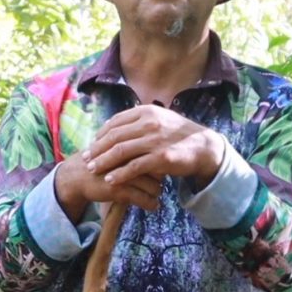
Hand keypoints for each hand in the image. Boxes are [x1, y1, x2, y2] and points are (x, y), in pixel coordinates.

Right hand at [54, 152, 162, 221]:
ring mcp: (123, 174)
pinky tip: (154, 206)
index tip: (164, 168)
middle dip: (162, 177)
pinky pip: (142, 198)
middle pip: (157, 169)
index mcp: (129, 145)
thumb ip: (133, 146)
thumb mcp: (116, 146)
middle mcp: (128, 159)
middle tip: (163, 182)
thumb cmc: (100, 160)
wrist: (77, 175)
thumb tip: (156, 149)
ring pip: (152, 185)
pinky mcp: (118, 189)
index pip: (154, 153)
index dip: (161, 161)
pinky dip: (150, 203)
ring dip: (157, 191)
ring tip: (157, 194)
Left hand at [83, 105, 223, 189]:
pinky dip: (119, 174)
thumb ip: (139, 121)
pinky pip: (134, 167)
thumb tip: (115, 125)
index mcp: (147, 111)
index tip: (92, 144)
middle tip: (85, 158)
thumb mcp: (160, 119)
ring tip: (92, 169)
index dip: (100, 134)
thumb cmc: (179, 135)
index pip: (115, 122)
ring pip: (120, 151)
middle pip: (114, 136)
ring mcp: (155, 140)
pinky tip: (110, 179)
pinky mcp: (161, 157)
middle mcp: (149, 123)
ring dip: (103, 161)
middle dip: (97, 149)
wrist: (205, 148)